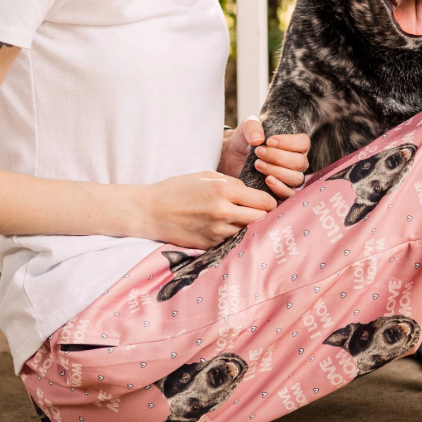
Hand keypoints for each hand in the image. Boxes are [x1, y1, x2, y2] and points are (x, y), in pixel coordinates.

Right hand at [138, 169, 276, 248]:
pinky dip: (233, 235)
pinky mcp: (209, 245)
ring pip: (247, 231)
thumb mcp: (207, 176)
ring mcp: (216, 231)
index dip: (270, 201)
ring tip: (242, 220)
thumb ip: (232, 182)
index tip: (269, 202)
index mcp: (224, 190)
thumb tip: (251, 192)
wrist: (151, 211)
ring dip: (248, 226)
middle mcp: (223, 212)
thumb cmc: (178, 189)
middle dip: (263, 215)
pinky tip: (226, 228)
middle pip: (261, 218)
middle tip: (260, 212)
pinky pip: (231, 240)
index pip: (263, 201)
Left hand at [219, 115, 310, 199]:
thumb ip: (253, 126)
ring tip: (258, 164)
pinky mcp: (281, 191)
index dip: (289, 143)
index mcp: (295, 144)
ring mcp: (290, 177)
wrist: (233, 156)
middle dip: (278, 157)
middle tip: (259, 152)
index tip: (270, 141)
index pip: (303, 143)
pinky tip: (267, 179)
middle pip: (299, 162)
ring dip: (277, 171)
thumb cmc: (246, 139)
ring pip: (295, 178)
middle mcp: (297, 162)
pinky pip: (289, 194)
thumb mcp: (247, 126)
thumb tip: (259, 139)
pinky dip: (279, 188)